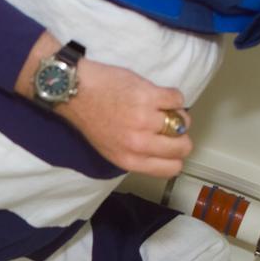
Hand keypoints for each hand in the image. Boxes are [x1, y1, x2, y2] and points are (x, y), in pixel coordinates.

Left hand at [55, 58, 192, 177]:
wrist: (76, 91)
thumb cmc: (92, 119)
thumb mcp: (110, 149)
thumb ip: (135, 154)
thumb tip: (163, 151)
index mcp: (129, 160)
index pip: (170, 169)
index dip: (175, 157)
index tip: (172, 147)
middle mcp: (139, 144)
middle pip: (182, 147)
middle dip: (181, 137)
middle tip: (172, 127)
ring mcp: (145, 120)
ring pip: (183, 122)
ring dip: (177, 114)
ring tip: (161, 108)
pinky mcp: (150, 96)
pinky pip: (178, 100)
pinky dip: (173, 97)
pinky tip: (159, 96)